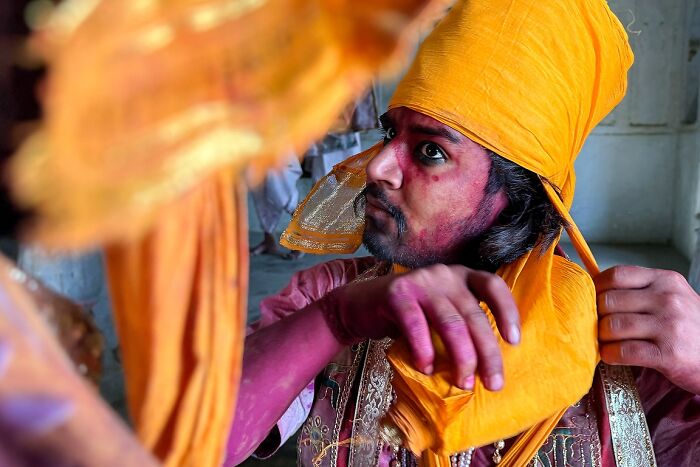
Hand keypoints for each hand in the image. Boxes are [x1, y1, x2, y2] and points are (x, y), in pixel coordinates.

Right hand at [321, 264, 519, 390]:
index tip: (514, 341)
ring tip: (463, 382)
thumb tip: (488, 365)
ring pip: (451, 323)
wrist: (361, 306)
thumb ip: (461, 326)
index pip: (492, 286)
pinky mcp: (397, 293)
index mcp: (461, 276)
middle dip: (487, 353)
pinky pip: (416, 325)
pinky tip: (427, 368)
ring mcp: (421, 282)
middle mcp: (444, 274)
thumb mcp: (440, 313)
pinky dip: (424, 350)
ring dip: (461, 357)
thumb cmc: (408, 315)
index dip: (507, 311)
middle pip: (474, 315)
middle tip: (493, 383)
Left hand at [595, 265, 699, 394]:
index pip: (617, 275)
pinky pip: (624, 351)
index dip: (596, 288)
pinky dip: (610, 355)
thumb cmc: (690, 326)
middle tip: (595, 326)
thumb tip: (593, 289)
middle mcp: (668, 299)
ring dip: (601, 337)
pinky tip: (611, 356)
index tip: (590, 300)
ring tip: (604, 342)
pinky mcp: (669, 354)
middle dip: (596, 315)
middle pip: (609, 301)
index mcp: (665, 280)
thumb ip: (639, 291)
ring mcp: (670, 326)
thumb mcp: (671, 297)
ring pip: (613, 326)